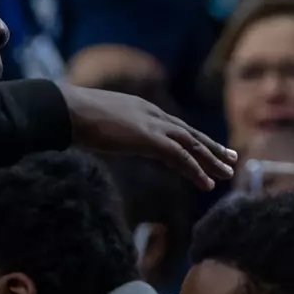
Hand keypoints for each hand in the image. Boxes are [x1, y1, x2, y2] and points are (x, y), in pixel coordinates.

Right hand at [61, 86, 236, 189]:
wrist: (62, 109)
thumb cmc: (68, 116)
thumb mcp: (95, 123)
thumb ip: (107, 130)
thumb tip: (99, 136)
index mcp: (140, 109)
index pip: (174, 126)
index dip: (193, 139)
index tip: (208, 148)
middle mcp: (151, 113)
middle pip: (189, 133)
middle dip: (211, 147)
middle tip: (231, 158)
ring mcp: (151, 125)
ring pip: (191, 144)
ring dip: (211, 160)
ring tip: (227, 174)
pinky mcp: (148, 138)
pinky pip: (180, 156)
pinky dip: (195, 170)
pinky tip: (207, 184)